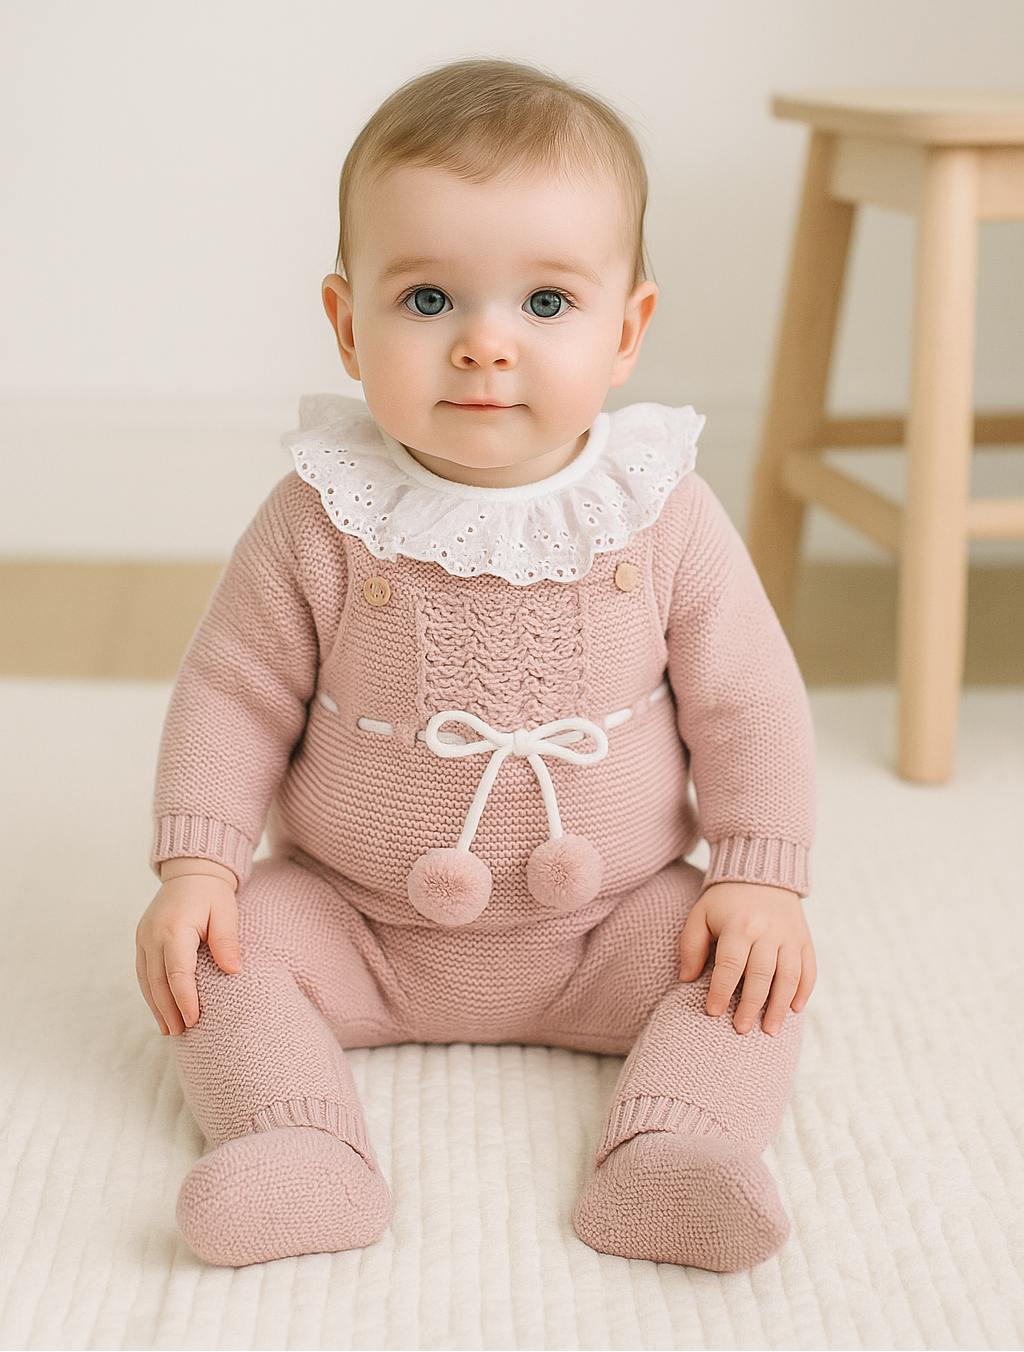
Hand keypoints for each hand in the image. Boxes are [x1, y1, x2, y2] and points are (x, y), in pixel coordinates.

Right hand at [135, 858, 240, 1035]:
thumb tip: (232, 970)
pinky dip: (150, 993)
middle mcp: (152, 935)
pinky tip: (160, 1010)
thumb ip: (226, 941)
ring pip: (146, 980)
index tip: (194, 1020)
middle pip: (157, 981)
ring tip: (170, 1030)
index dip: (184, 999)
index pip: (177, 972)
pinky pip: (143, 972)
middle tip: (182, 1033)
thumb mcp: (226, 913)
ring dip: (156, 1007)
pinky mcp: (142, 939)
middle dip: (169, 1010)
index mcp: (174, 928)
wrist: (190, 871)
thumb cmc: (212, 893)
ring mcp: (143, 937)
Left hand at [678, 881, 814, 1035]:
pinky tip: (795, 1009)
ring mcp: (789, 936)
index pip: (730, 965)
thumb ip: (691, 945)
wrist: (761, 873)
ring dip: (780, 1006)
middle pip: (761, 976)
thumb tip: (687, 979)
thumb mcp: (700, 915)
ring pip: (789, 977)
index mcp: (739, 925)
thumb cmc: (724, 900)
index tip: (714, 1012)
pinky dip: (804, 991)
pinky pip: (809, 969)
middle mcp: (767, 931)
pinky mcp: (804, 939)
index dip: (722, 991)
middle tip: (741, 1029)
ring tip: (770, 1030)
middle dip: (751, 1006)